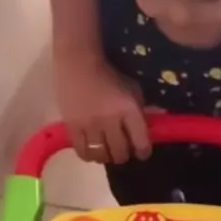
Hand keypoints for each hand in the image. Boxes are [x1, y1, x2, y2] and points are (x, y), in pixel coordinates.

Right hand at [54, 49, 150, 164]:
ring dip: (106, 157)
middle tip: (122, 150)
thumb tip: (147, 132)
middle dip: (124, 155)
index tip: (142, 152)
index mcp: (128, 109)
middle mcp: (110, 120)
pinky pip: (82, 152)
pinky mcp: (73, 127)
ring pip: (101, 156)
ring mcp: (90, 125)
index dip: (143, 152)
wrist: (78, 63)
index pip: (140, 142)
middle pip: (120, 153)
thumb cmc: (109, 75)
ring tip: (106, 151)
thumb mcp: (133, 89)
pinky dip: (89, 155)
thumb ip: (140, 111)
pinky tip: (92, 150)